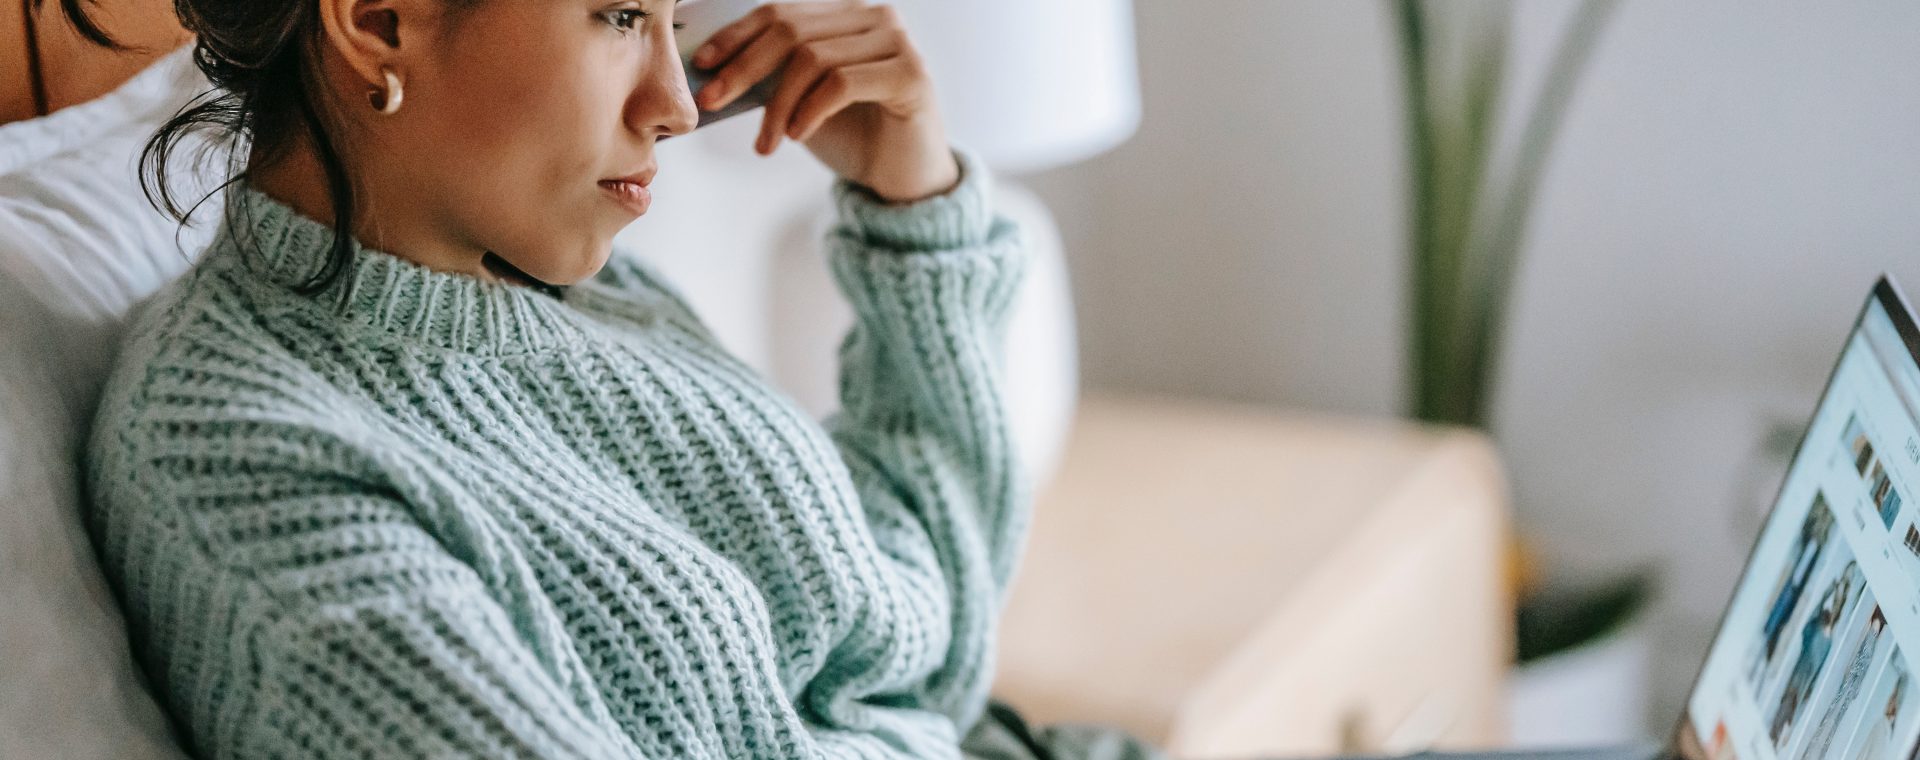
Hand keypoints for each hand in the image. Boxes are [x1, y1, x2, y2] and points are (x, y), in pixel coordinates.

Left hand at [691, 0, 960, 203]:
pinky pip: (841, 83)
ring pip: (812, 58)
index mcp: (845, 13)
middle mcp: (875, 16)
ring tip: (766, 142)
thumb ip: (771, 76)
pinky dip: (810, 111)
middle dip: (743, 68)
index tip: (702, 64)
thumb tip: (710, 69)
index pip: (779, 12)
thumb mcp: (801, 100)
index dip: (735, 35)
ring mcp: (896, 42)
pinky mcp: (911, 74)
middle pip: (791, 30)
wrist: (903, 178)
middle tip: (712, 102)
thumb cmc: (852, 136)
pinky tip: (797, 136)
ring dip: (778, 105)